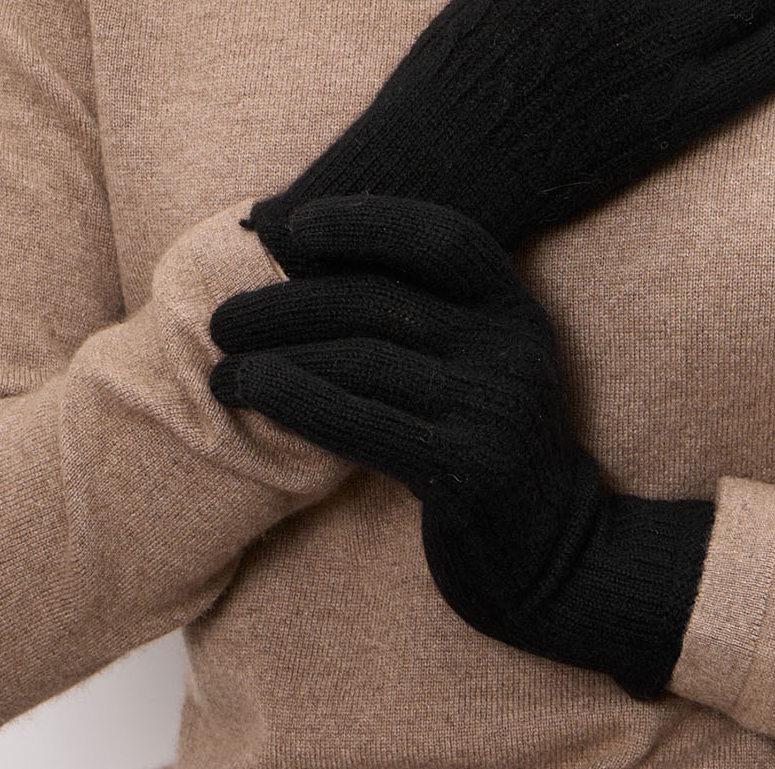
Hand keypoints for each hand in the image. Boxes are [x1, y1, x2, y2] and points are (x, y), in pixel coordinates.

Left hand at [209, 195, 713, 698]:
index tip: (293, 225)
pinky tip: (253, 394)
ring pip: (363, 359)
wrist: (554, 552)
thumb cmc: (485, 441)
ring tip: (220, 368)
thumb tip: (305, 258)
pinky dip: (297, 400)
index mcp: (514, 306)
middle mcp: (512, 345)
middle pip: (382, 301)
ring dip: (276, 356)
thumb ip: (425, 314)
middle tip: (221, 319)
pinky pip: (363, 423)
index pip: (441, 237)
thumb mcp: (480, 364)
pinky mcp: (469, 470)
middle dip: (289, 303)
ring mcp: (495, 407)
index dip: (367, 221)